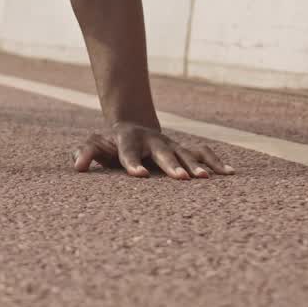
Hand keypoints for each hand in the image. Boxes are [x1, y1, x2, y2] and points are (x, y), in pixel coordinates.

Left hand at [73, 122, 234, 178]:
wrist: (132, 127)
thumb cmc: (110, 144)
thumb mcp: (95, 145)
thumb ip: (86, 153)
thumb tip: (77, 166)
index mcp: (128, 140)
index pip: (128, 152)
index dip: (132, 163)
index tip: (139, 176)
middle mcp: (153, 140)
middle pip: (162, 153)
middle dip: (172, 165)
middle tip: (183, 178)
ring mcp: (171, 144)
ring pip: (186, 152)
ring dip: (197, 165)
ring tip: (207, 179)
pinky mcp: (184, 149)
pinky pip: (203, 152)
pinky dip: (216, 161)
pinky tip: (230, 174)